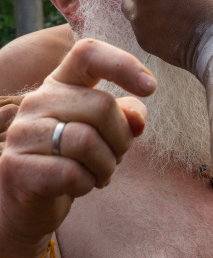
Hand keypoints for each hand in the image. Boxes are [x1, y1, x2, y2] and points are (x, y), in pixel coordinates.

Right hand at [0, 39, 155, 252]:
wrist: (30, 204)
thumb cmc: (74, 160)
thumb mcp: (105, 132)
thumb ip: (125, 116)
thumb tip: (137, 118)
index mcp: (60, 82)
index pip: (88, 53)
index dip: (123, 64)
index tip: (150, 87)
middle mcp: (38, 100)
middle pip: (101, 105)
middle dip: (122, 138)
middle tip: (117, 156)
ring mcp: (23, 132)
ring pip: (86, 141)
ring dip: (106, 165)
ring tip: (100, 173)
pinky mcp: (16, 167)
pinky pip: (70, 173)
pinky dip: (86, 184)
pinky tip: (80, 186)